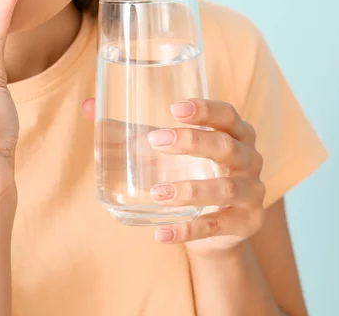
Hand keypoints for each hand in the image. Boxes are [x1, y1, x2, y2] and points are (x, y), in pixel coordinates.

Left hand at [82, 98, 264, 254]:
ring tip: (156, 192)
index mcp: (236, 135)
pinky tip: (162, 233)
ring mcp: (251, 194)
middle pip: (227, 147)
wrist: (215, 229)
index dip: (206, 109)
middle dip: (192, 142)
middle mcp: (250, 161)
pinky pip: (215, 227)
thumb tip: (87, 106)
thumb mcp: (166, 152)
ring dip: (190, 189)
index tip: (174, 107)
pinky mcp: (244, 224)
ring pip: (225, 188)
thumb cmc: (189, 175)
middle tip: (155, 140)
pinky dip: (187, 231)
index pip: (228, 115)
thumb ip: (130, 130)